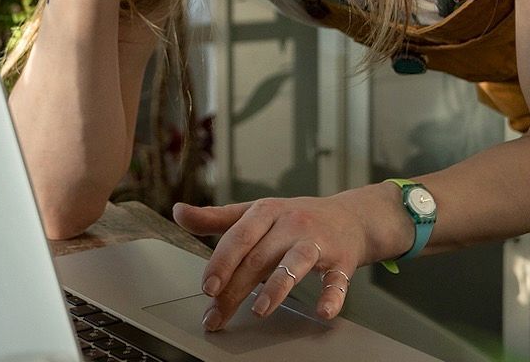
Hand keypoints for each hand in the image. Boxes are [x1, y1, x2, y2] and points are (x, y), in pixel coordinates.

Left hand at [172, 186, 410, 330]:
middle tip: (217, 316)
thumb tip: (178, 213)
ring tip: (260, 310)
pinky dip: (332, 295)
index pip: (238, 238)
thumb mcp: (256, 213)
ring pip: (294, 263)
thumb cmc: (295, 218)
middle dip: (235, 289)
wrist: (350, 217)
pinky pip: (337, 279)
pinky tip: (323, 311)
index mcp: (266, 212)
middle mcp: (291, 224)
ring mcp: (318, 241)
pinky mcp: (343, 260)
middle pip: (259, 257)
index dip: (221, 263)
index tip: (206, 288)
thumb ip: (216, 217)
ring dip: (276, 287)